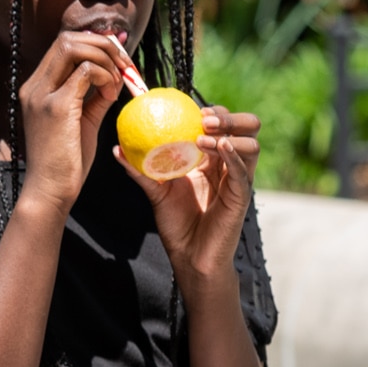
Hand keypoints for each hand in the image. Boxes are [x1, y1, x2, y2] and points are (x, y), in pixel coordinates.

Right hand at [17, 28, 124, 211]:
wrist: (50, 190)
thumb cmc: (66, 162)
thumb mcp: (82, 123)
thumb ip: (93, 98)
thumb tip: (113, 79)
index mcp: (36, 88)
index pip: (63, 46)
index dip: (94, 44)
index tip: (118, 59)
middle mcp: (34, 87)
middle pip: (67, 39)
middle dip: (102, 45)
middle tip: (124, 65)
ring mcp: (42, 95)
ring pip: (74, 47)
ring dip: (104, 58)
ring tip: (118, 81)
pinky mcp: (56, 107)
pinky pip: (86, 71)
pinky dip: (105, 76)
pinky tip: (111, 94)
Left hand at [115, 105, 261, 286]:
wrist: (188, 256)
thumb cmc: (175, 224)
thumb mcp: (155, 192)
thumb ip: (140, 170)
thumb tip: (116, 149)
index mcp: (211, 159)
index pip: (221, 125)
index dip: (212, 112)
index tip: (192, 110)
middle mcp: (228, 165)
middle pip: (246, 128)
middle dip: (230, 116)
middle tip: (205, 118)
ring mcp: (238, 180)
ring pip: (251, 144)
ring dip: (231, 133)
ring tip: (205, 136)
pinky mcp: (242, 196)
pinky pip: (243, 170)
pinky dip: (234, 155)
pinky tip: (220, 147)